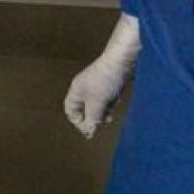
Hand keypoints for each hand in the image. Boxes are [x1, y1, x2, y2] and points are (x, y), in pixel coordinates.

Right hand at [64, 14, 140, 137]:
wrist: (122, 61)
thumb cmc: (106, 79)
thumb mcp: (97, 103)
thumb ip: (92, 119)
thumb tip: (90, 131)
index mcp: (76, 91)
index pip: (71, 111)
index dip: (79, 122)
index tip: (90, 130)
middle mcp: (84, 89)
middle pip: (85, 110)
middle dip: (95, 117)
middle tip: (104, 121)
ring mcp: (97, 86)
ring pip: (98, 106)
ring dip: (105, 111)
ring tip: (111, 110)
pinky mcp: (108, 84)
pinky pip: (108, 99)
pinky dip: (112, 102)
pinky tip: (117, 98)